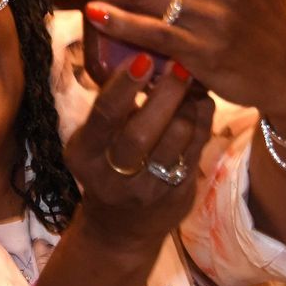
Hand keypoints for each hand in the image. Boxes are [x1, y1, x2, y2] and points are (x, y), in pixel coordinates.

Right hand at [62, 53, 213, 257]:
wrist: (119, 230)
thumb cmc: (105, 169)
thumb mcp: (93, 142)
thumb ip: (111, 109)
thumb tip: (142, 54)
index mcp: (84, 155)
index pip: (104, 116)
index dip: (124, 86)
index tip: (143, 58)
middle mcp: (112, 176)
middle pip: (142, 132)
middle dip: (164, 95)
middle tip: (180, 65)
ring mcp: (147, 190)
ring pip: (175, 141)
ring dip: (188, 106)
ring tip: (192, 82)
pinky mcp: (176, 196)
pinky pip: (195, 151)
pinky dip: (202, 122)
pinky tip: (201, 104)